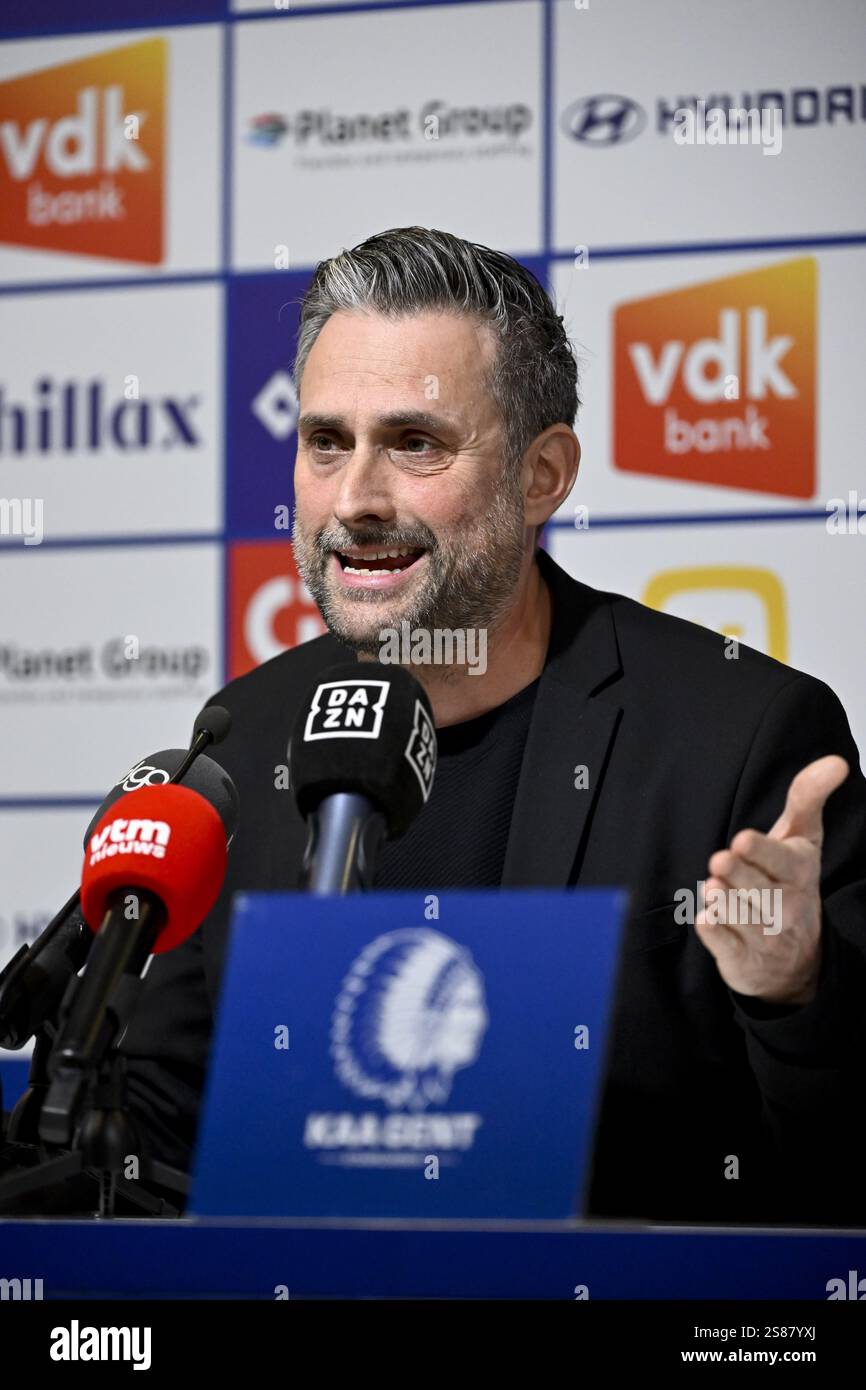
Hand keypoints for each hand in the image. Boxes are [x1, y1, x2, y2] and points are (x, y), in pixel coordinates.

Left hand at [695, 755, 848, 1005]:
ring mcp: (766, 936)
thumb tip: (836, 761)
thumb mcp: (802, 839)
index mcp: (799, 872)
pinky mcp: (743, 961)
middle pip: (759, 889)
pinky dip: (715, 935)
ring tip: (713, 889)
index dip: (762, 852)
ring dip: (725, 903)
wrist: (796, 958)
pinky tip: (706, 920)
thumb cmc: (789, 881)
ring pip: (742, 917)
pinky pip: (727, 947)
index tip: (741, 840)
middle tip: (720, 861)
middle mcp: (786, 906)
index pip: (782, 861)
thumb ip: (808, 798)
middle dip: (739, 875)